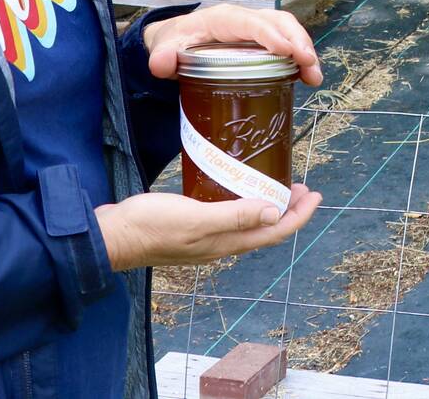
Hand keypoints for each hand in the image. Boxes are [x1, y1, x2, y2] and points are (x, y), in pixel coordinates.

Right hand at [95, 187, 322, 270]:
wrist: (113, 236)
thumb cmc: (151, 226)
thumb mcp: (196, 218)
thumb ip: (234, 217)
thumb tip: (274, 212)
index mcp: (226, 243)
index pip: (274, 232)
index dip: (299, 216)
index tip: (315, 194)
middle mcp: (220, 244)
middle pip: (265, 229)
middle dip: (288, 209)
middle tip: (301, 186)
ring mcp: (205, 237)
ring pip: (247, 224)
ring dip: (266, 205)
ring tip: (277, 185)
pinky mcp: (190, 226)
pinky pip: (226, 216)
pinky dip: (241, 202)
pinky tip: (234, 186)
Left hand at [142, 3, 322, 86]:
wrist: (177, 40)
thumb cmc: (175, 40)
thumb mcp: (165, 47)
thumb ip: (161, 56)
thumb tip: (161, 65)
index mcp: (224, 19)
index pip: (251, 23)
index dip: (271, 35)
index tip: (288, 52)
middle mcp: (245, 19)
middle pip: (278, 22)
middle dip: (297, 41)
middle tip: (309, 64)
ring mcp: (257, 29)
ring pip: (288, 31)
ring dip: (304, 50)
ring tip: (314, 76)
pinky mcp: (264, 41)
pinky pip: (287, 42)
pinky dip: (300, 58)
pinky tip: (308, 77)